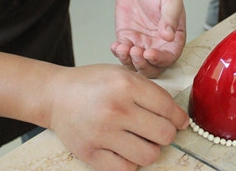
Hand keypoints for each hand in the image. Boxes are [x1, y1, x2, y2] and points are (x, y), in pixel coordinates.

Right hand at [49, 64, 188, 170]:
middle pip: (164, 134)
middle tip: (159, 130)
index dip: (179, 117)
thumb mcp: (122, 74)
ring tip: (142, 140)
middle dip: (167, 133)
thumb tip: (177, 116)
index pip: (168, 108)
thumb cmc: (91, 84)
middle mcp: (116, 109)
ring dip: (150, 149)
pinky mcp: (90, 153)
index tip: (180, 122)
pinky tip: (126, 149)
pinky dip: (131, 162)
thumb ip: (150, 91)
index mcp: (126, 86)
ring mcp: (102, 133)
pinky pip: (126, 169)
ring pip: (149, 155)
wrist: (56, 95)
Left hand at [111, 0, 185, 77]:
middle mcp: (158, 45)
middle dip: (143, 65)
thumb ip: (171, 17)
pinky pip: (122, 54)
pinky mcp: (127, 40)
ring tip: (122, 47)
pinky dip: (118, 53)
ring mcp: (142, 44)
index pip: (169, 57)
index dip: (160, 60)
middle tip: (135, 52)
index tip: (149, 53)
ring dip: (128, 61)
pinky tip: (116, 45)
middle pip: (152, 67)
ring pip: (136, 64)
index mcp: (174, 39)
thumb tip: (169, 36)